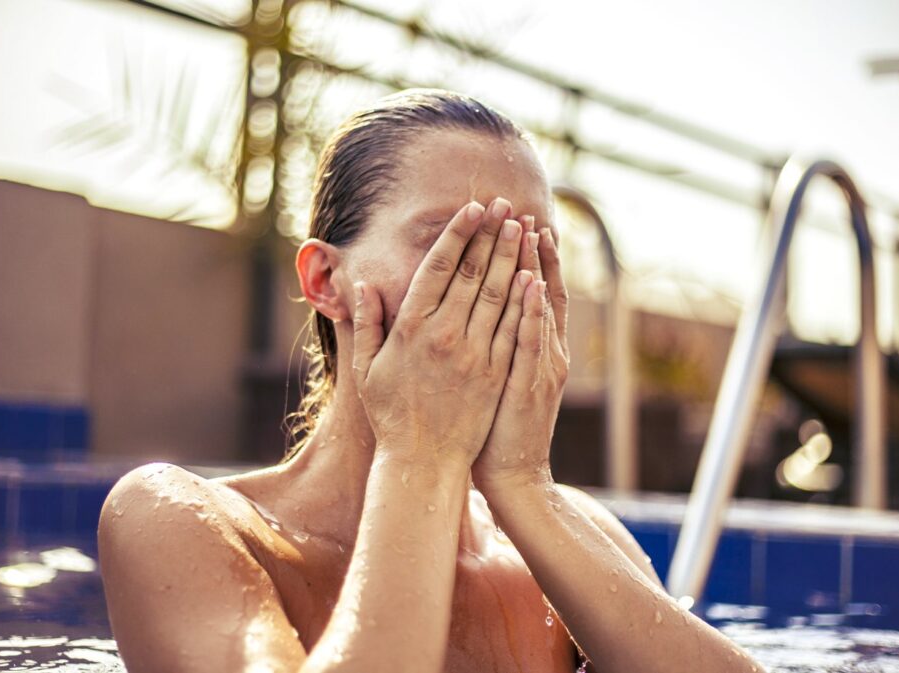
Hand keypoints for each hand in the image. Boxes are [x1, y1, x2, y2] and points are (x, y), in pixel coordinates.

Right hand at [351, 198, 533, 472]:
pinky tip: (534, 274)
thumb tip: (364, 286)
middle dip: (491, 235)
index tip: (472, 208)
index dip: (457, 235)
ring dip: (512, 257)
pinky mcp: (497, 373)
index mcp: (411, 330)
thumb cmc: (391, 416)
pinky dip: (525, 299)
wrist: (424, 462)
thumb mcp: (367, 370)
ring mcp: (475, 355)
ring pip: (498, 295)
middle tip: (507, 205)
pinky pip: (514, 328)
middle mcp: (445, 336)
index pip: (437, 269)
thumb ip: (366, 325)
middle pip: (472, 273)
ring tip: (524, 227)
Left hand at [472, 217, 569, 489]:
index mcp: (534, 348)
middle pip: (538, 292)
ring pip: (538, 310)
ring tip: (530, 232)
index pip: (533, 293)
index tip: (519, 224)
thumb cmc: (497, 428)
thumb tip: (492, 310)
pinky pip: (530, 343)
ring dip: (534, 270)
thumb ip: (501, 342)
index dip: (529, 259)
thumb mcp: (505, 379)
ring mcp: (540, 367)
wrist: (514, 475)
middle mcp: (544, 351)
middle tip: (523, 213)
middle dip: (530, 252)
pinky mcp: (530, 386)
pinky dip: (531, 313)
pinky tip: (528, 284)